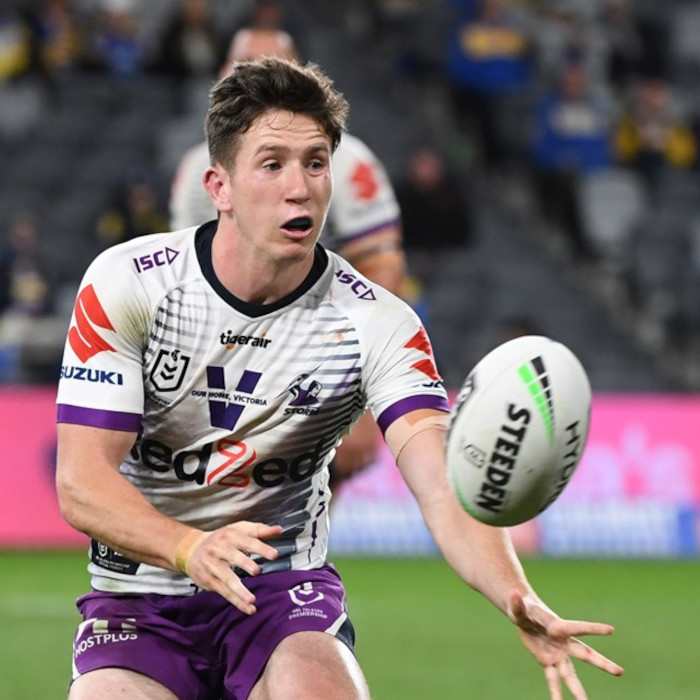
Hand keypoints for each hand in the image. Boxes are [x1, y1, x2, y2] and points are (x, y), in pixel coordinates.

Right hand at [179, 522, 282, 614]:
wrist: (192, 549)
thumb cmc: (222, 539)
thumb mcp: (239, 529)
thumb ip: (259, 530)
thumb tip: (279, 530)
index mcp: (230, 535)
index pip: (247, 541)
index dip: (260, 548)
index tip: (274, 555)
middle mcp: (219, 549)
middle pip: (233, 557)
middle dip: (245, 564)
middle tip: (257, 571)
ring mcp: (212, 566)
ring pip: (227, 578)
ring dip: (239, 590)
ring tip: (252, 600)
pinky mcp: (209, 581)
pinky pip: (224, 592)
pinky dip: (236, 601)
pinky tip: (248, 608)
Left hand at [508, 590, 623, 699]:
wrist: (524, 618)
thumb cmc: (523, 609)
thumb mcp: (518, 606)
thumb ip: (517, 603)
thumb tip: (513, 593)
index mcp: (558, 626)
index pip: (578, 627)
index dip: (593, 628)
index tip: (611, 630)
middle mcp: (563, 642)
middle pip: (585, 653)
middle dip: (602, 663)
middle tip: (620, 672)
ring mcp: (558, 654)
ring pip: (571, 674)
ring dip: (578, 690)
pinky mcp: (548, 662)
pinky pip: (552, 680)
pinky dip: (555, 693)